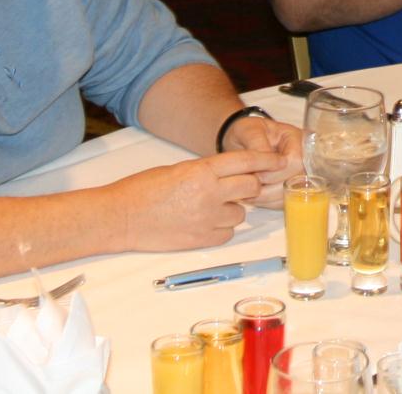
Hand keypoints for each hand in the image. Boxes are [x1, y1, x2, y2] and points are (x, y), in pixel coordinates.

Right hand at [113, 149, 280, 251]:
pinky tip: (203, 223)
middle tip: (238, 187)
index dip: (266, 161)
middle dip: (249, 186)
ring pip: (240, 214)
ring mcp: (206, 219)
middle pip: (250, 187)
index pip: (246, 162)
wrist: (122, 217)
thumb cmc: (144, 189)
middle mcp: (209, 194)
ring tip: (209, 208)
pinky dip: (221, 229)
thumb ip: (207, 171)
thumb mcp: (179, 169)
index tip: (280, 161)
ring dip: (232, 210)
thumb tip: (230, 175)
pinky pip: (227, 234)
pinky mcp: (201, 241)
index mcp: (202, 170)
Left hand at [220, 117, 301, 206]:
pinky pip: (284, 202)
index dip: (275, 171)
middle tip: (249, 183)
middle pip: (296, 182)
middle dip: (269, 187)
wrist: (243, 141)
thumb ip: (257, 142)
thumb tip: (266, 160)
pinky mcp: (291, 189)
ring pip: (290, 195)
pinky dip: (267, 203)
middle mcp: (303, 158)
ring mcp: (299, 174)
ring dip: (266, 197)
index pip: (296, 161)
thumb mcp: (249, 130)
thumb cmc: (247, 133)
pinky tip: (252, 196)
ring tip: (247, 191)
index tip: (256, 171)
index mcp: (296, 139)